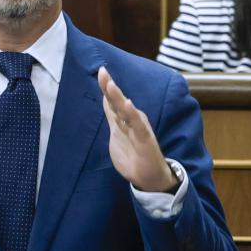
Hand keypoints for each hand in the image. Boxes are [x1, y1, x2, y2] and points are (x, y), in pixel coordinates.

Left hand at [98, 66, 177, 192]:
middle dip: (110, 86)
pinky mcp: (145, 139)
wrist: (150, 179)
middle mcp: (132, 120)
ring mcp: (139, 128)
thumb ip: (113, 117)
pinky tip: (129, 104)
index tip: (100, 70)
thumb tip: (105, 100)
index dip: (106, 87)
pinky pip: (138, 125)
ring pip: (127, 110)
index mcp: (124, 120)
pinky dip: (133, 114)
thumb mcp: (117, 135)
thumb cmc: (134, 157)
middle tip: (102, 71)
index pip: (113, 101)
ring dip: (119, 97)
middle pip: (118, 101)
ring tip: (111, 84)